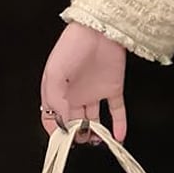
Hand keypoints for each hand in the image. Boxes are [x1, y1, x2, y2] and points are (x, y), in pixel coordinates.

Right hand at [40, 22, 127, 143]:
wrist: (99, 30)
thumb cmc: (72, 46)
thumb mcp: (55, 74)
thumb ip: (56, 101)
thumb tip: (64, 123)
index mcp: (57, 92)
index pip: (53, 119)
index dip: (56, 131)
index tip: (63, 140)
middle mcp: (75, 95)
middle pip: (75, 122)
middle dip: (77, 135)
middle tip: (81, 141)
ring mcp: (94, 93)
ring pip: (95, 120)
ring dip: (96, 134)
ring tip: (98, 142)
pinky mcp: (113, 89)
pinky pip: (117, 111)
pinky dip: (120, 125)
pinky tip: (119, 137)